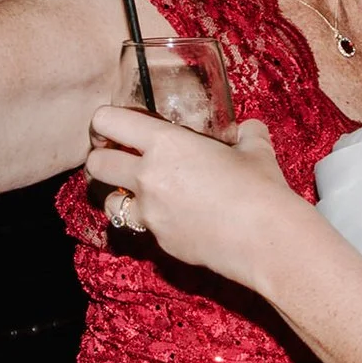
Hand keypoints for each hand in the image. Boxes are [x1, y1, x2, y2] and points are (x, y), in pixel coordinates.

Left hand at [84, 109, 307, 289]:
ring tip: (136, 191)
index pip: (109, 122)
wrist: (266, 240)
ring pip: (109, 202)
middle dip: (100, 158)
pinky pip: (142, 227)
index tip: (110, 125)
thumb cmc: (259, 188)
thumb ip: (246, 134)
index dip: (103, 121)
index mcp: (165, 143)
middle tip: (116, 156)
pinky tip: (174, 217)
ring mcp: (150, 213)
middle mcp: (148, 177)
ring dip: (117, 194)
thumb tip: (248, 129)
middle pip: (96, 164)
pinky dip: (149, 220)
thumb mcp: (255, 149)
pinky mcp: (160, 242)